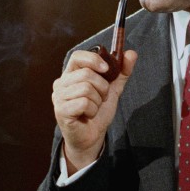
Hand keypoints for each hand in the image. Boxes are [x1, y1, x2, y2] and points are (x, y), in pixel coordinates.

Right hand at [51, 49, 137, 173]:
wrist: (92, 137)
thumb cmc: (98, 112)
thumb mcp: (113, 89)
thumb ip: (121, 72)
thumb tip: (131, 53)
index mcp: (71, 74)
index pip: (78, 56)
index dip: (94, 60)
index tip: (107, 69)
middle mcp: (61, 83)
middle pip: (86, 74)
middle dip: (102, 87)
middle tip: (102, 98)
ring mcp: (58, 97)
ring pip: (86, 88)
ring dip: (98, 100)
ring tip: (94, 107)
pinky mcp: (61, 111)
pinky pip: (84, 103)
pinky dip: (92, 110)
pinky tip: (88, 115)